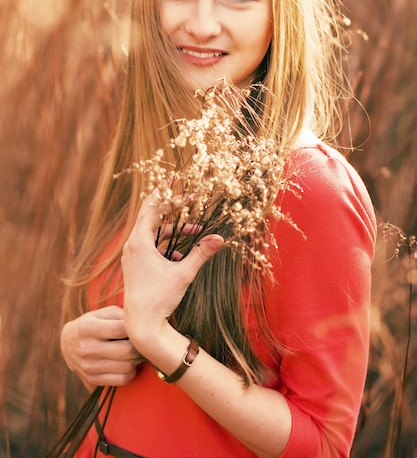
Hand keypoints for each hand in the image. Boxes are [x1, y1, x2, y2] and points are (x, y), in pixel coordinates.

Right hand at [60, 305, 138, 389]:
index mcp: (88, 327)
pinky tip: (128, 363)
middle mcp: (87, 348)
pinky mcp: (92, 379)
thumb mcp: (103, 313)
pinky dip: (131, 372)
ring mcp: (88, 366)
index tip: (140, 327)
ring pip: (127, 367)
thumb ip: (121, 315)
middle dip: (139, 346)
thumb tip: (143, 323)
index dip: (135, 328)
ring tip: (136, 352)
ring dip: (136, 360)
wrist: (68, 343)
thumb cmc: (92, 323)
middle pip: (127, 351)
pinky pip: (122, 380)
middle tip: (144, 342)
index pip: (121, 329)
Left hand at [121, 188, 223, 357]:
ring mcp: (132, 255)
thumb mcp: (183, 274)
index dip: (168, 193)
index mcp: (139, 241)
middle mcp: (132, 244)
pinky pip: (152, 246)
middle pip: (153, 215)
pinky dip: (167, 245)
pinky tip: (182, 256)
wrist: (141, 326)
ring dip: (174, 230)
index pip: (153, 207)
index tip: (179, 182)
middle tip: (190, 198)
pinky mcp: (135, 264)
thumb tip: (220, 239)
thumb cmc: (159, 299)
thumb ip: (201, 253)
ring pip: (154, 232)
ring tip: (196, 231)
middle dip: (173, 207)